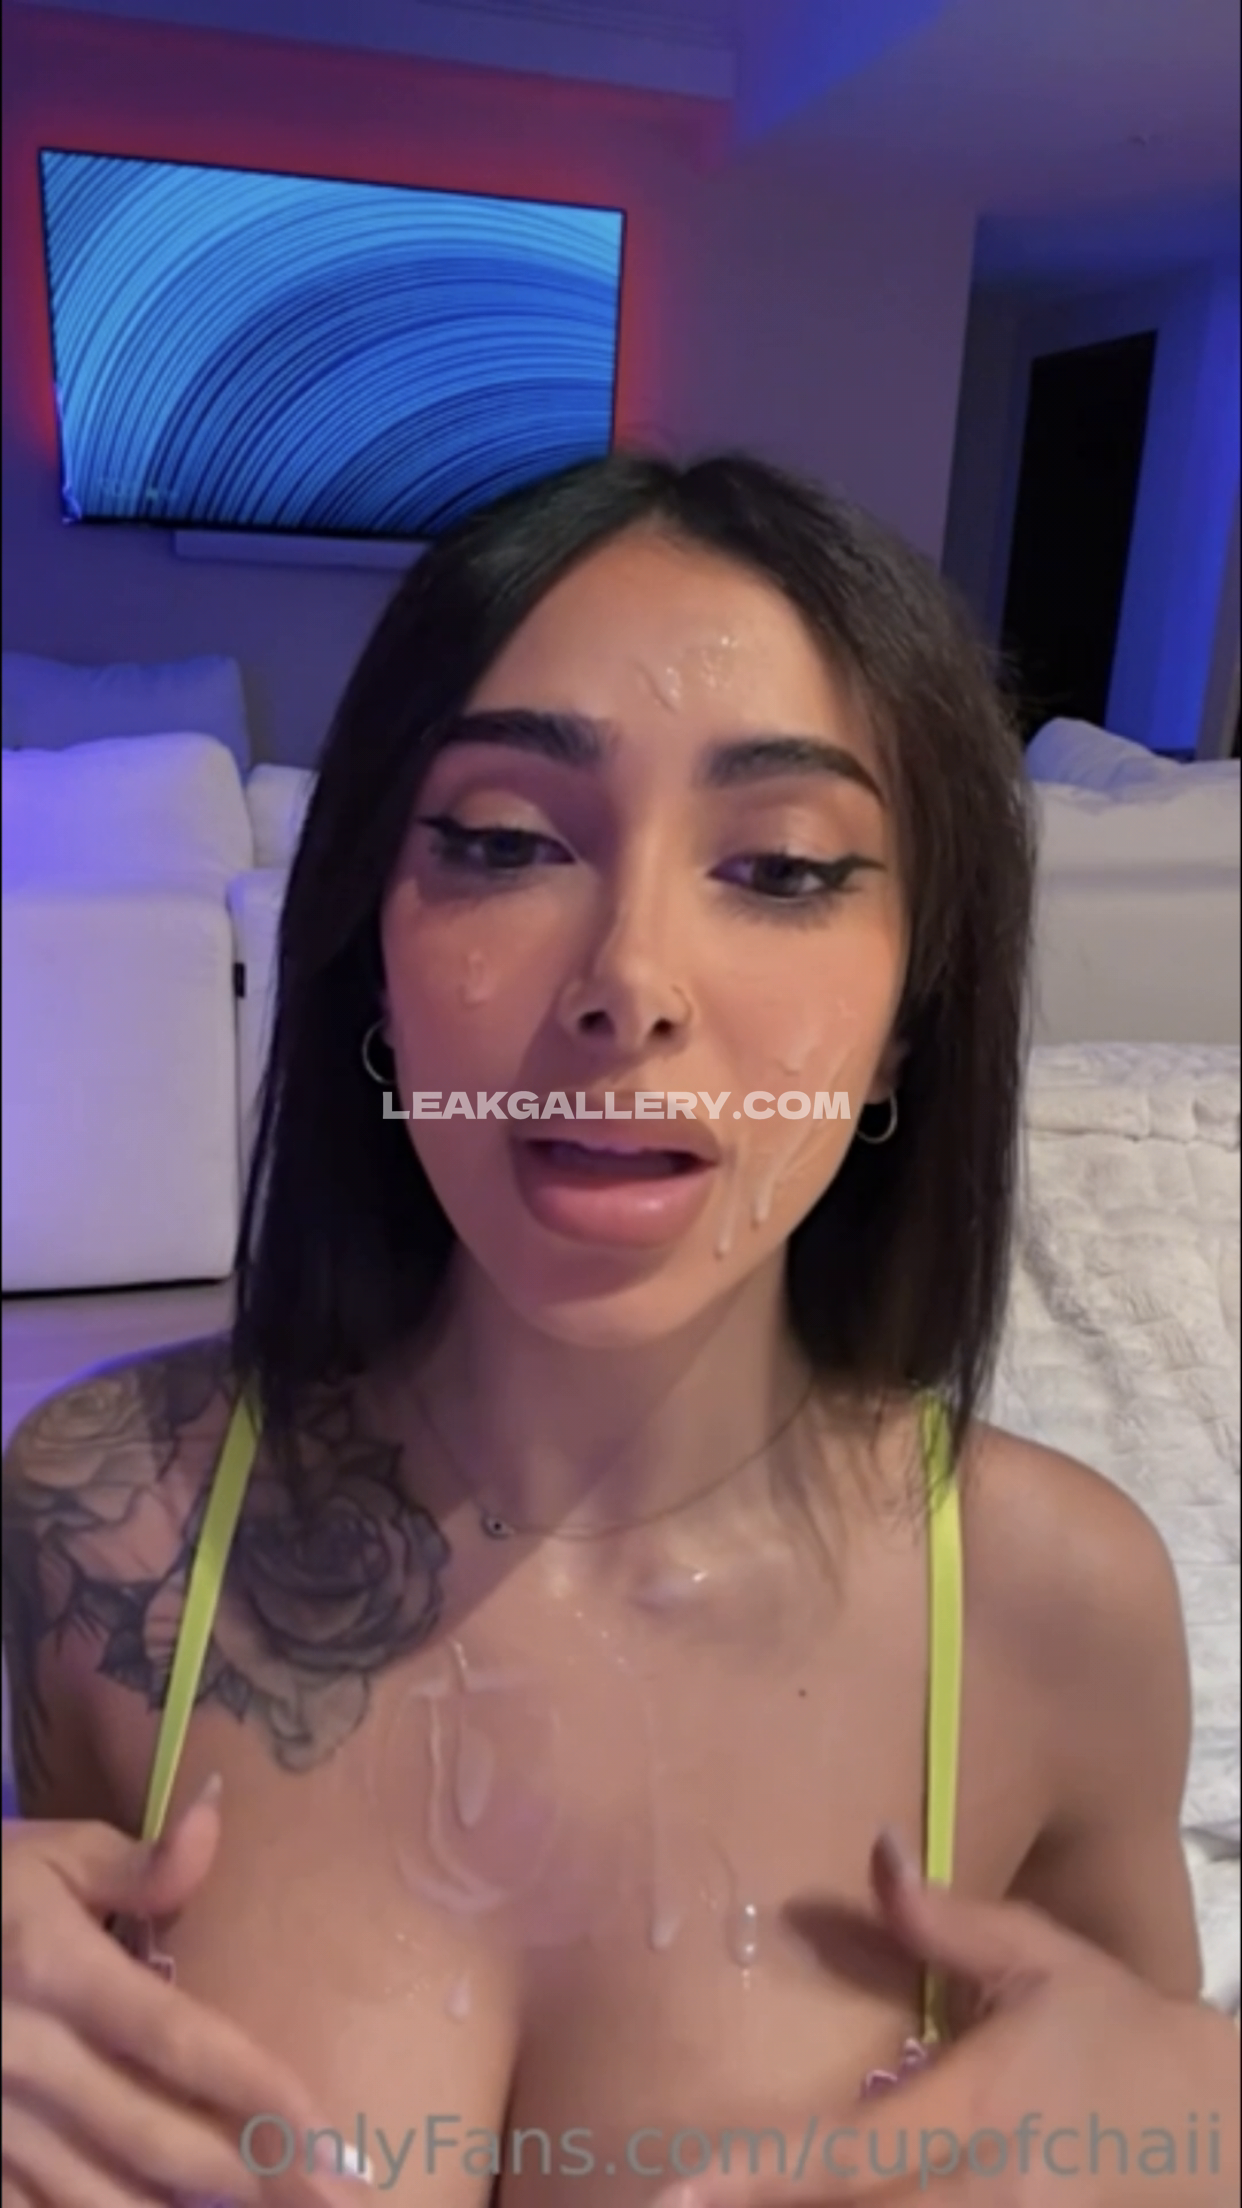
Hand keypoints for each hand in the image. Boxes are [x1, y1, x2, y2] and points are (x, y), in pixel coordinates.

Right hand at [2, 1788, 365, 2206]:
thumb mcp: (47, 1856)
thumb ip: (136, 1864)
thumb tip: (216, 1820)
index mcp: (57, 1972)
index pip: (179, 2041)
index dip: (260, 2093)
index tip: (331, 2139)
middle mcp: (27, 2058)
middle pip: (156, 2135)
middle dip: (251, 2177)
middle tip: (334, 2202)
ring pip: (101, 2197)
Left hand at [656, 1831, 1239, 2205]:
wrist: (1220, 2132)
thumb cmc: (1114, 2031)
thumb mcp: (1036, 1960)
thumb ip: (942, 1922)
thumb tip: (875, 1847)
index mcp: (979, 2113)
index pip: (850, 2157)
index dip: (762, 2179)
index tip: (678, 2194)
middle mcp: (987, 2197)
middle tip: (674, 2200)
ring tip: (730, 2202)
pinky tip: (840, 2204)